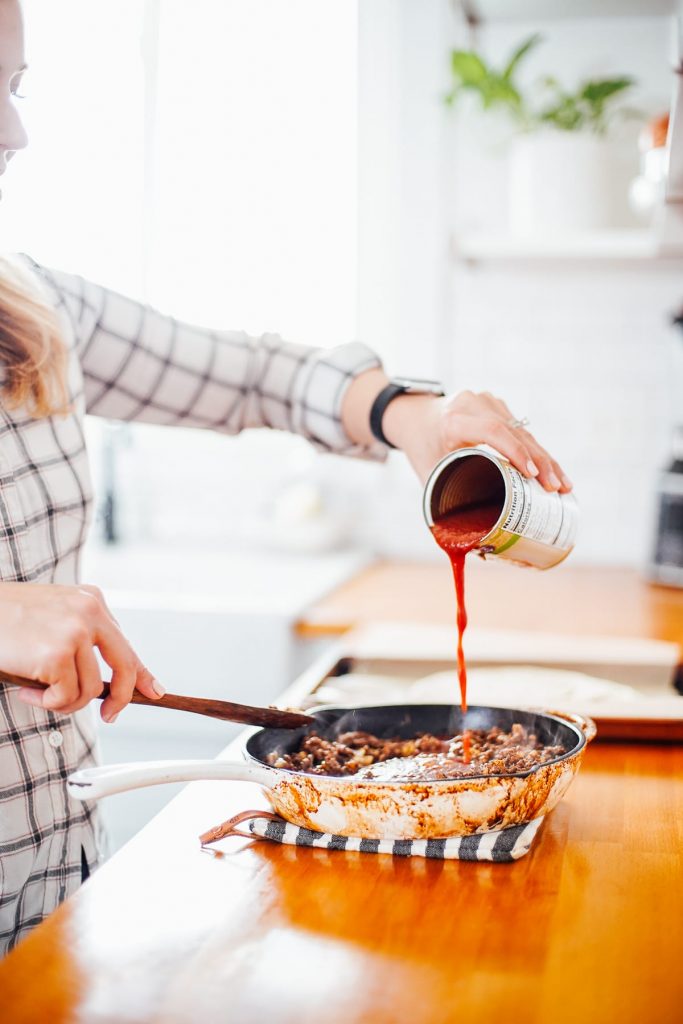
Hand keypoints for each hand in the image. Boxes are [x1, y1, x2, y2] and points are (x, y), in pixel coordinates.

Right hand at [0, 582, 162, 721]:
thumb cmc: (5, 620)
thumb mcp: (52, 619)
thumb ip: (80, 639)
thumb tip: (105, 683)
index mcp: (91, 600)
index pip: (124, 643)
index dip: (140, 672)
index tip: (153, 691)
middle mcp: (89, 612)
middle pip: (124, 666)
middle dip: (120, 697)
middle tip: (110, 716)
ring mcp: (74, 632)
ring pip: (89, 690)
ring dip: (63, 701)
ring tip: (36, 691)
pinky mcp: (57, 655)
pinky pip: (66, 697)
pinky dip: (47, 703)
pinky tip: (25, 690)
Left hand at [383, 389, 572, 489]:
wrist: (415, 416)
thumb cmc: (422, 447)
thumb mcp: (428, 471)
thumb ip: (444, 501)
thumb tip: (468, 543)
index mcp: (454, 420)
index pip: (492, 431)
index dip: (516, 453)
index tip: (534, 476)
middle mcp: (475, 405)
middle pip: (515, 433)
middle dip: (540, 463)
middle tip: (557, 490)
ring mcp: (490, 403)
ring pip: (524, 432)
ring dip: (546, 459)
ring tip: (563, 486)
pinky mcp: (500, 408)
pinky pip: (523, 431)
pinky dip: (538, 452)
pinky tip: (554, 471)